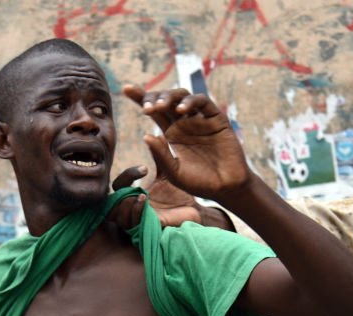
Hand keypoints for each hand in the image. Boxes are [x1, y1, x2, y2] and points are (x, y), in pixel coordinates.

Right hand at [108, 160, 203, 228]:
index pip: (120, 186)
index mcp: (135, 195)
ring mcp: (138, 221)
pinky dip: (136, 212)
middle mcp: (133, 209)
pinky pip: (133, 224)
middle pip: (112, 204)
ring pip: (119, 216)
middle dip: (122, 194)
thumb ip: (160, 156)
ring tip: (141, 195)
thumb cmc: (180, 193)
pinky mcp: (146, 229)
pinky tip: (144, 201)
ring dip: (128, 205)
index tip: (145, 168)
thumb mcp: (168, 173)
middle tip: (136, 187)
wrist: (194, 211)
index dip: (128, 175)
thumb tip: (154, 134)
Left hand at [123, 84, 249, 202]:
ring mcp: (200, 119)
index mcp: (171, 133)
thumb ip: (161, 155)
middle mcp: (184, 122)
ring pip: (183, 96)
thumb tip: (145, 135)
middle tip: (147, 107)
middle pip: (166, 99)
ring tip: (161, 106)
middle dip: (154, 97)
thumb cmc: (199, 182)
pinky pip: (203, 103)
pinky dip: (191, 102)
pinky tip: (182, 110)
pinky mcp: (216, 119)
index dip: (141, 97)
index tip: (127, 89)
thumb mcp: (174, 173)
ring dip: (171, 97)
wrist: (225, 188)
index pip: (154, 110)